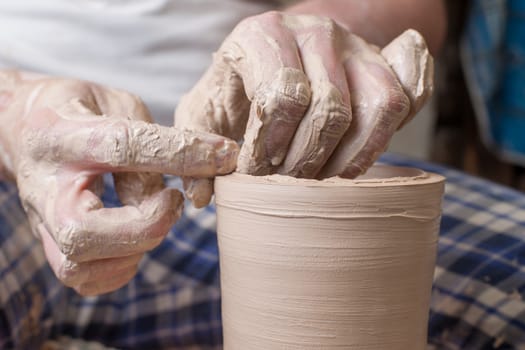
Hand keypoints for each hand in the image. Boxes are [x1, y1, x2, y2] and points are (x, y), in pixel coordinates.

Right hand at [0, 74, 237, 294]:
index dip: (182, 153)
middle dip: (145, 225)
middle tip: (173, 201)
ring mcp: (42, 221)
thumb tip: (188, 186)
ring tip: (155, 218)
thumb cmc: (78, 110)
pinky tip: (137, 241)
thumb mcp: (116, 104)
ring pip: (80, 265)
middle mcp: (45, 186)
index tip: (224, 154)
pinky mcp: (51, 243)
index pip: (123, 147)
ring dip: (135, 249)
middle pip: (84, 232)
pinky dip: (121, 269)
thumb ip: (150, 142)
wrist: (21, 129)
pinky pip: (84, 280)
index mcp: (61, 135)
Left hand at [175, 11, 432, 206]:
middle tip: (288, 185)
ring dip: (353, 159)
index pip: (281, 96)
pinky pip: (413, 94)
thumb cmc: (238, 88)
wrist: (280, 52)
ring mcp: (357, 46)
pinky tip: (364, 152)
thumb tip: (201, 195)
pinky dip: (399, 127)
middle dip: (307, 162)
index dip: (269, 147)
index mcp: (263, 34)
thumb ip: (196, 144)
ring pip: (379, 108)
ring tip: (323, 181)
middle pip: (331, 109)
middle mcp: (316, 32)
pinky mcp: (386, 63)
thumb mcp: (204, 109)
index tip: (255, 175)